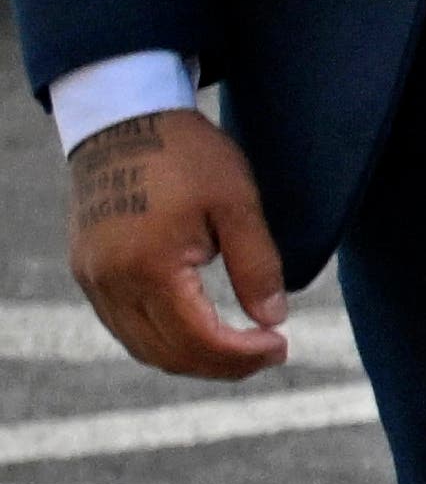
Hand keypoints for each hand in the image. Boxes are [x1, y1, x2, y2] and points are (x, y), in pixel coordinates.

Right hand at [67, 105, 289, 376]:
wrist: (124, 118)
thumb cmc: (186, 155)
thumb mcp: (237, 204)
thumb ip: (257, 266)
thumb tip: (273, 320)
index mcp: (148, 266)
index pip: (198, 339)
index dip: (243, 355)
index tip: (281, 345)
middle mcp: (110, 281)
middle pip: (167, 354)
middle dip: (223, 365)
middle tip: (269, 353)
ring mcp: (92, 278)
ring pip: (141, 346)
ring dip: (192, 358)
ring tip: (240, 348)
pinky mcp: (87, 271)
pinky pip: (124, 325)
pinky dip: (163, 339)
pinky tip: (199, 330)